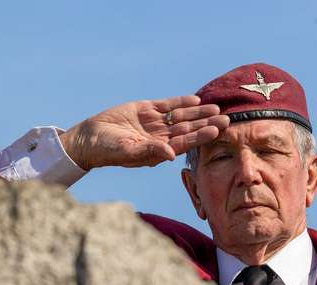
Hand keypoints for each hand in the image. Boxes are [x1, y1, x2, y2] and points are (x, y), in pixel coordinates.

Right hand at [59, 96, 228, 169]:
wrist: (90, 138)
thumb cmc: (108, 150)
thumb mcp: (129, 151)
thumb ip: (150, 151)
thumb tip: (171, 155)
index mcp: (160, 150)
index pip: (186, 142)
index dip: (201, 136)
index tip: (217, 130)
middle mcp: (161, 137)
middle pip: (189, 129)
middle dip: (206, 123)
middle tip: (226, 119)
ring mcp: (155, 123)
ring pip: (181, 116)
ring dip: (198, 112)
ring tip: (216, 108)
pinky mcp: (146, 110)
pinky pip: (167, 105)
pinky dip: (180, 102)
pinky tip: (195, 99)